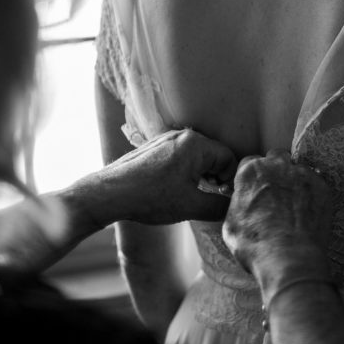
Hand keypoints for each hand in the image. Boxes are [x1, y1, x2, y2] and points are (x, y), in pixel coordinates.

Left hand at [95, 127, 237, 225]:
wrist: (109, 193)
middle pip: (213, 155)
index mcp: (196, 144)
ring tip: (190, 196)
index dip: (230, 180)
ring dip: (200, 175)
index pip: (229, 157)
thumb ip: (219, 206)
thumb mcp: (190, 206)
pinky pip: (181, 155)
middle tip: (208, 198)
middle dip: (215, 177)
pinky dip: (185, 171)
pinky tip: (174, 189)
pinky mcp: (156, 146)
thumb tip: (234, 208)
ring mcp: (168, 138)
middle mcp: (183, 135)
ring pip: (197, 156)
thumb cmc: (150, 197)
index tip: (223, 198)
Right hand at [222, 149, 332, 288]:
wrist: (291, 259)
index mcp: (251, 172)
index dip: (252, 178)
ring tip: (293, 203)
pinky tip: (307, 211)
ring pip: (297, 168)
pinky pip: (316, 182)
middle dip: (274, 170)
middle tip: (274, 192)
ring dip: (294, 180)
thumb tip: (242, 203)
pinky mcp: (321, 186)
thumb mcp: (230, 226)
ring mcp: (302, 174)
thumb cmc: (256, 246)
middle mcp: (277, 166)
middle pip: (275, 158)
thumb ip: (237, 204)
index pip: (249, 163)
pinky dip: (311, 193)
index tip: (254, 189)